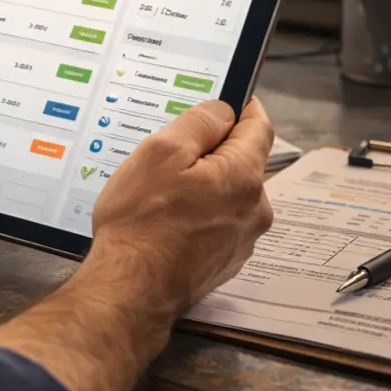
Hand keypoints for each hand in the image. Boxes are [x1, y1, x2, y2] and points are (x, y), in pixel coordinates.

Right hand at [76, 97, 274, 317]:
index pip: (258, 127)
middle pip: (240, 162)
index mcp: (244, 177)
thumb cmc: (141, 223)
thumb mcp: (160, 153)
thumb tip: (223, 110)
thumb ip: (198, 123)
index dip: (242, 108)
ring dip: (203, 187)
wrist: (131, 290)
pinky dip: (197, 216)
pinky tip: (165, 223)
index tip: (226, 100)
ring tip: (160, 196)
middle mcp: (254, 210)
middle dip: (210, 153)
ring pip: (227, 195)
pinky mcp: (224, 262)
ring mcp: (241, 241)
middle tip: (169, 157)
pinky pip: (217, 223)